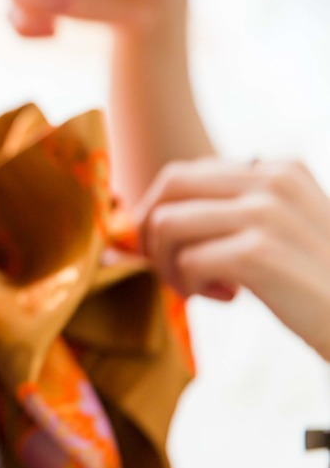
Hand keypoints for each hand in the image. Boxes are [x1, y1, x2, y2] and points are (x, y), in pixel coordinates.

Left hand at [134, 159, 329, 361]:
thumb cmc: (321, 280)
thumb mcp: (288, 226)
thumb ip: (239, 209)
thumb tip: (159, 213)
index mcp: (278, 170)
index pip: (186, 173)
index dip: (162, 211)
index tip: (173, 247)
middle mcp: (272, 182)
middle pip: (169, 186)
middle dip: (154, 230)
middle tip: (174, 266)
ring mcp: (265, 215)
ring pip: (167, 224)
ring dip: (170, 263)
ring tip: (201, 286)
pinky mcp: (258, 254)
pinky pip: (187, 261)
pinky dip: (191, 285)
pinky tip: (228, 297)